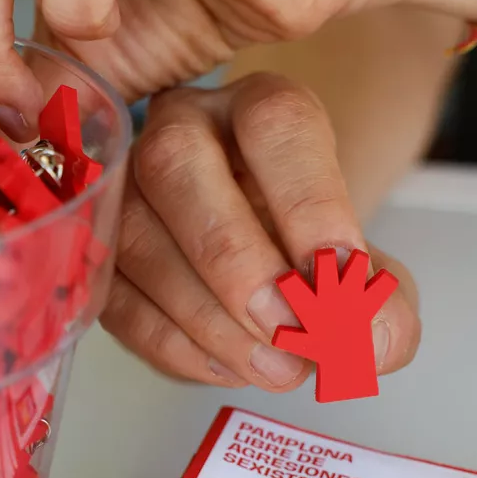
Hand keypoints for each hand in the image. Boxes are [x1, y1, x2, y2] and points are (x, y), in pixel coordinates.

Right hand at [103, 73, 420, 389]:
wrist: (260, 266)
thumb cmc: (307, 254)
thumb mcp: (364, 272)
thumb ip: (382, 302)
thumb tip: (375, 342)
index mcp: (257, 108)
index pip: (274, 126)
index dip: (310, 203)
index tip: (343, 276)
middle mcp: (180, 130)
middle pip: (176, 165)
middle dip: (236, 261)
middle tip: (291, 330)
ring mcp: (123, 188)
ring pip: (135, 236)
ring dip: (208, 317)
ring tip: (276, 369)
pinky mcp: (95, 253)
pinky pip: (115, 295)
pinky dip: (173, 343)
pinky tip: (229, 369)